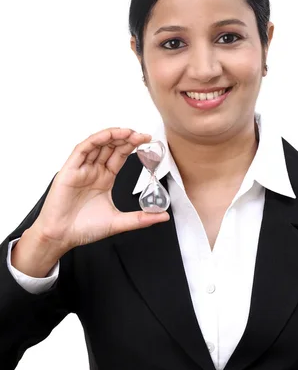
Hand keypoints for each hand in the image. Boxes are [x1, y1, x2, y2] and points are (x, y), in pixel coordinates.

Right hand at [30, 128, 169, 252]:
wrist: (62, 237)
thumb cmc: (84, 228)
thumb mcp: (119, 222)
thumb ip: (141, 219)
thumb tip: (163, 216)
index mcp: (104, 179)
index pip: (119, 156)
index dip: (132, 146)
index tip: (147, 140)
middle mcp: (93, 171)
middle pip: (111, 147)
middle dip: (126, 139)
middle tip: (142, 135)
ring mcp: (82, 169)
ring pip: (98, 144)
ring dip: (113, 136)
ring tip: (129, 132)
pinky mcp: (70, 170)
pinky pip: (83, 149)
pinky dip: (96, 140)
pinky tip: (109, 135)